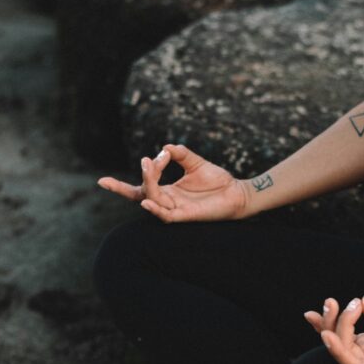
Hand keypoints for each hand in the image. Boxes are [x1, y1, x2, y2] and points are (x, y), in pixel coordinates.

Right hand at [96, 143, 252, 221]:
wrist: (237, 193)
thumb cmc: (217, 181)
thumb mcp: (196, 163)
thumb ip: (181, 154)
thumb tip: (165, 147)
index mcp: (167, 191)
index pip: (139, 188)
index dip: (126, 182)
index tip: (149, 158)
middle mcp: (168, 201)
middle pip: (142, 193)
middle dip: (137, 179)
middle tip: (146, 160)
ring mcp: (175, 210)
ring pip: (153, 199)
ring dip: (149, 183)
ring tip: (149, 165)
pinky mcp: (185, 216)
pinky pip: (165, 216)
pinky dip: (155, 209)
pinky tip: (146, 201)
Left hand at [303, 296, 363, 363]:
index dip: (338, 351)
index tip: (326, 334)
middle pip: (344, 351)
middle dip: (335, 326)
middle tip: (336, 302)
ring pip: (342, 342)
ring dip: (331, 323)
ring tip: (327, 303)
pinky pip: (346, 335)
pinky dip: (335, 323)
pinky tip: (319, 312)